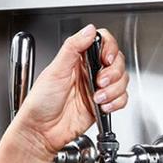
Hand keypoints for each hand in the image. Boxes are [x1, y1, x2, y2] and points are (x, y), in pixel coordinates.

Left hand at [8, 24, 128, 162]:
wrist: (41, 131)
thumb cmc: (40, 103)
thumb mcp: (55, 71)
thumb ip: (72, 48)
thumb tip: (89, 30)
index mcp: (77, 59)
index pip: (103, 42)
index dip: (110, 49)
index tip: (106, 59)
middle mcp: (89, 72)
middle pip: (117, 62)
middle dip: (113, 73)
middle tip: (99, 82)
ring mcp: (97, 88)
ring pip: (122, 81)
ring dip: (114, 90)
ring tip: (97, 98)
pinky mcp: (102, 105)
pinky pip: (121, 99)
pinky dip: (116, 103)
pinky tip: (103, 106)